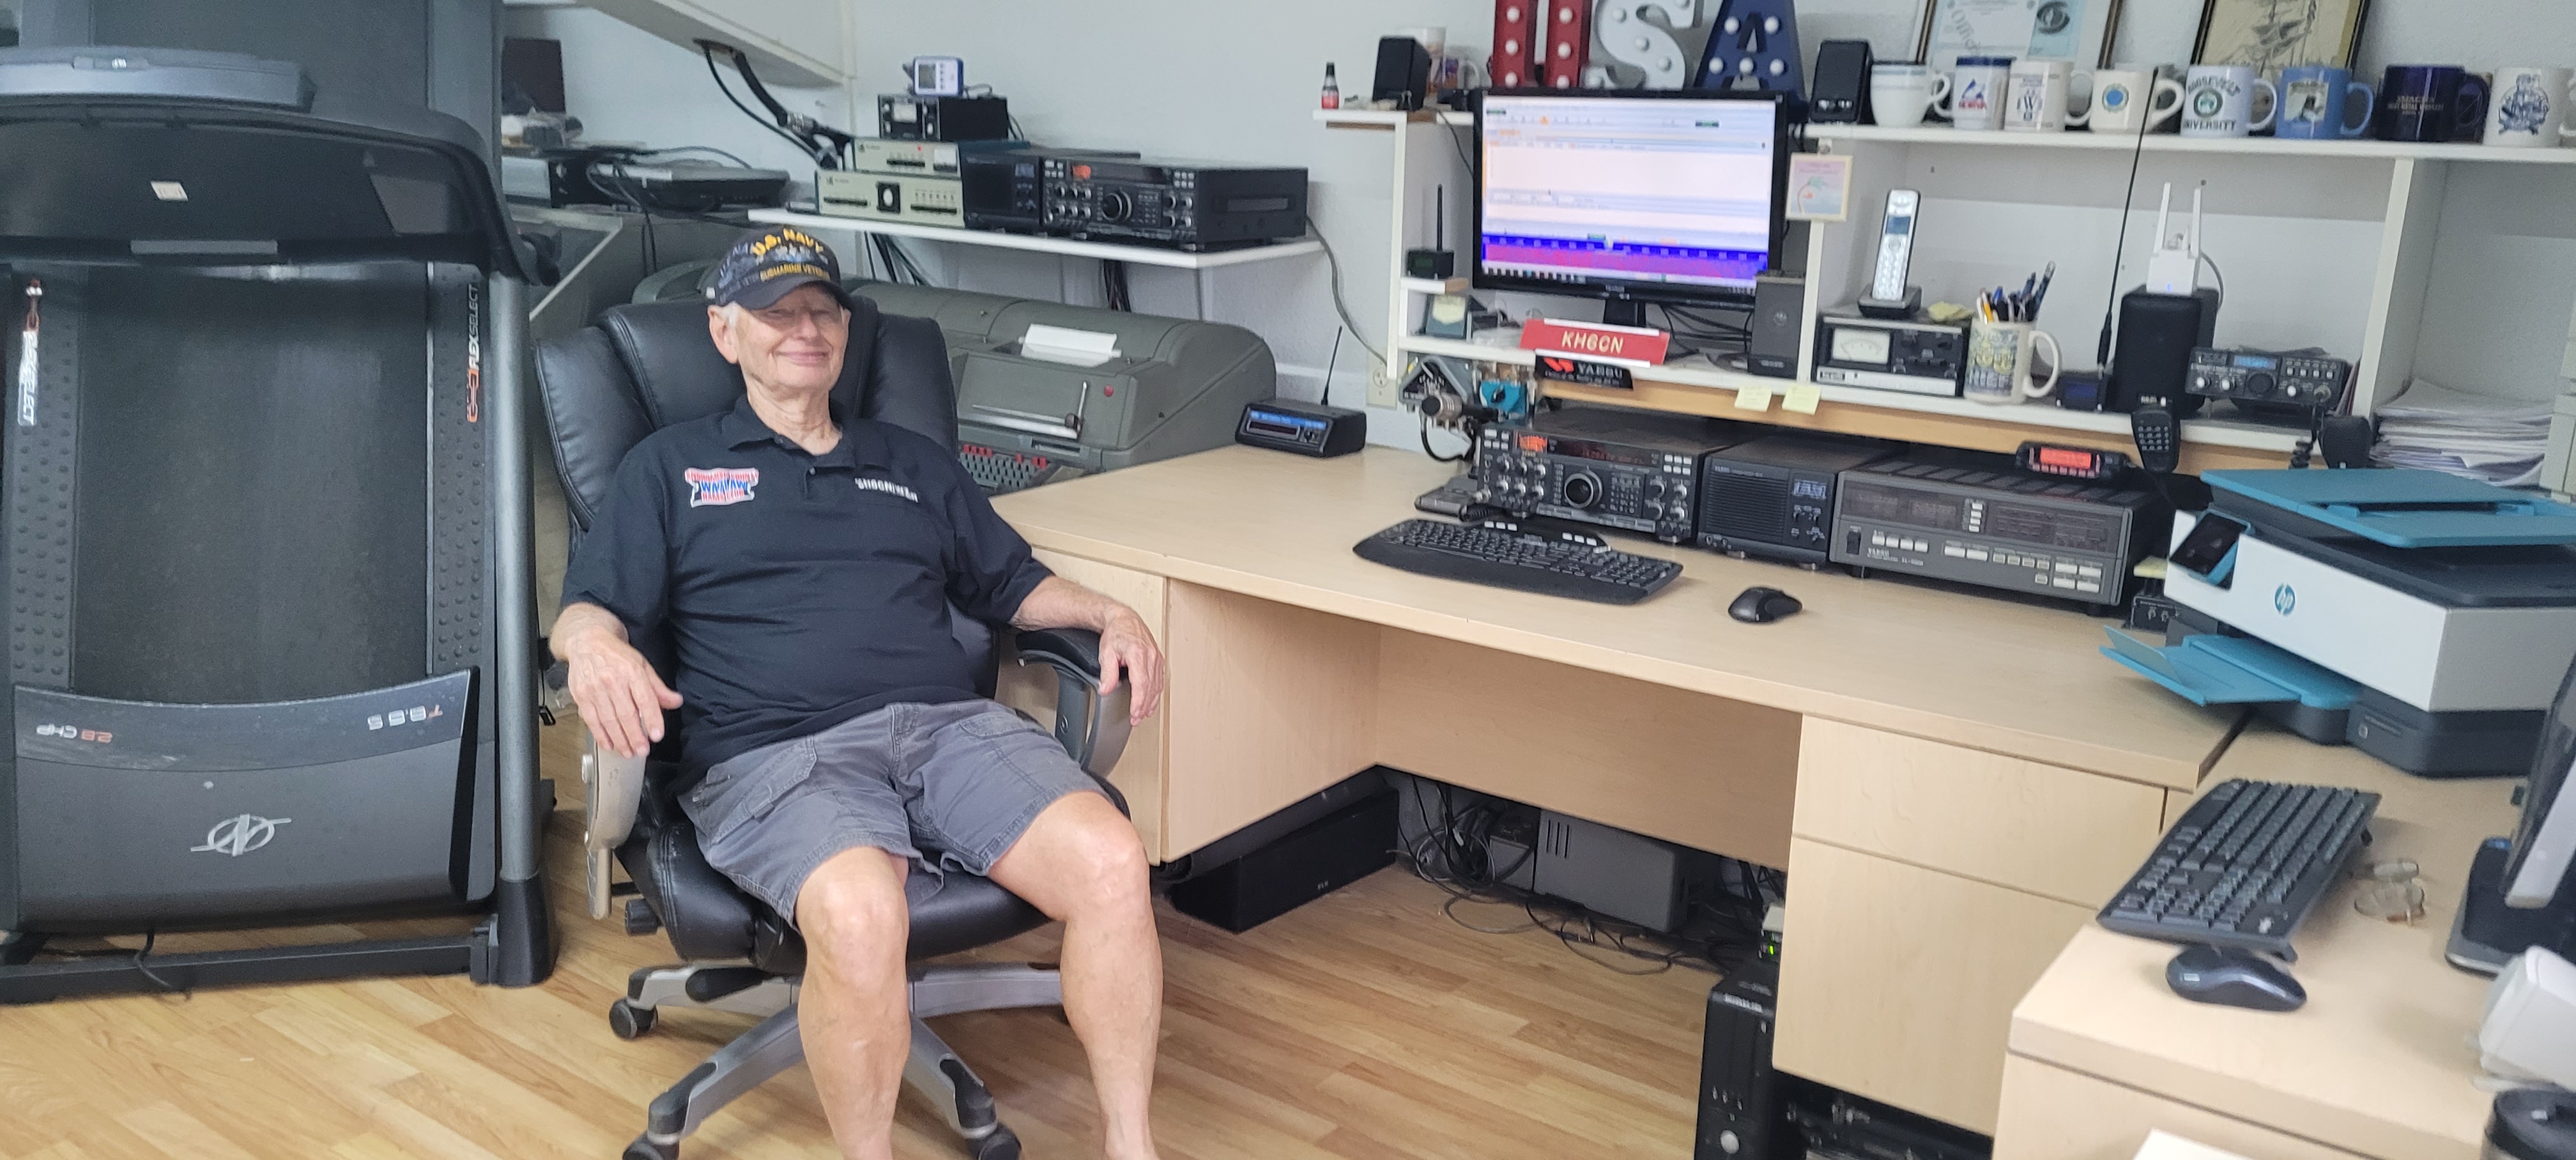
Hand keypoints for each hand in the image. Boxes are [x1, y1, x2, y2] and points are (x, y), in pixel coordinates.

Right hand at [565, 630, 681, 758]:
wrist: (587, 641)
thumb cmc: (616, 655)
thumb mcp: (642, 665)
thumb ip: (658, 687)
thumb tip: (675, 702)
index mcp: (632, 671)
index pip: (645, 699)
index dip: (652, 718)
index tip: (657, 735)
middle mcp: (613, 680)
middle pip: (626, 713)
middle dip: (635, 736)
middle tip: (642, 750)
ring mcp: (595, 689)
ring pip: (608, 720)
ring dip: (619, 739)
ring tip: (628, 752)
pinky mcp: (581, 696)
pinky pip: (591, 720)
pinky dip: (600, 735)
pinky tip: (609, 745)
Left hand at [1094, 608, 1163, 724]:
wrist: (1124, 619)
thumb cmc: (1116, 633)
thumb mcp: (1106, 653)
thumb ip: (1107, 673)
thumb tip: (1106, 689)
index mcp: (1138, 654)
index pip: (1141, 684)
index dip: (1139, 702)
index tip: (1135, 713)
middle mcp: (1151, 656)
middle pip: (1151, 688)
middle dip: (1144, 706)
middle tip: (1136, 719)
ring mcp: (1157, 658)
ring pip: (1157, 685)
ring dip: (1151, 702)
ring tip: (1143, 714)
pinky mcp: (1158, 659)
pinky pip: (1160, 680)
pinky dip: (1156, 693)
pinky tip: (1151, 701)